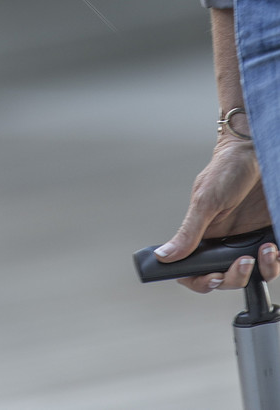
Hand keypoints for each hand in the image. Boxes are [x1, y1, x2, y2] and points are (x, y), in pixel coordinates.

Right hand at [154, 135, 279, 292]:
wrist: (256, 151)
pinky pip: (274, 262)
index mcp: (206, 235)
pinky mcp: (270, 236)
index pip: (196, 269)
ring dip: (262, 270)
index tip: (212, 278)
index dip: (201, 281)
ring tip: (266, 251)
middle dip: (235, 277)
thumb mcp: (205, 201)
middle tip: (242, 262)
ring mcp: (249, 240)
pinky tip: (274, 249)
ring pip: (255, 275)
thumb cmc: (226, 170)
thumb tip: (164, 255)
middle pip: (227, 278)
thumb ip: (188, 232)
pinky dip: (276, 262)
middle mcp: (227, 241)